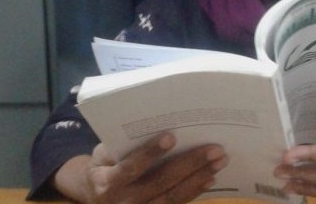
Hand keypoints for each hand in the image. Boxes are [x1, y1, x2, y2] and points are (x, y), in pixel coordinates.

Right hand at [53, 132, 228, 203]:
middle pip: (160, 182)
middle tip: (214, 148)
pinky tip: (211, 177)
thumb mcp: (104, 153)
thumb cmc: (104, 165)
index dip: (150, 153)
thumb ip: (124, 143)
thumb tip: (156, 121)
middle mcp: (124, 202)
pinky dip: (195, 190)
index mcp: (108, 183)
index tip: (171, 136)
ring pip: (173, 196)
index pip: (131, 168)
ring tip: (220, 160)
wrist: (96, 196)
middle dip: (190, 164)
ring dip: (199, 177)